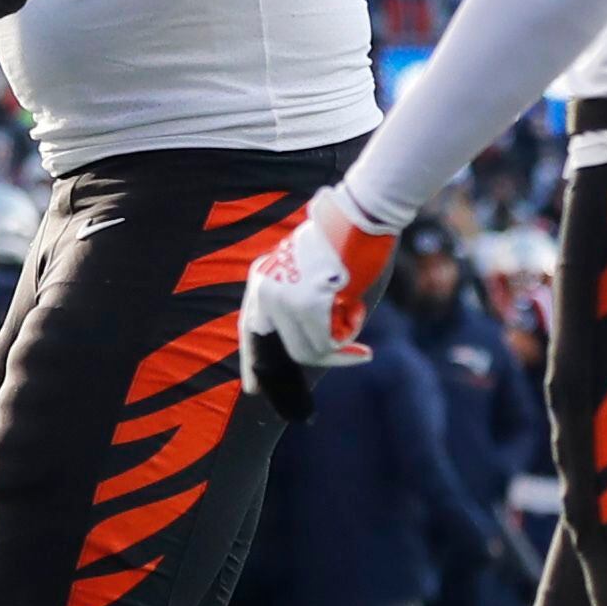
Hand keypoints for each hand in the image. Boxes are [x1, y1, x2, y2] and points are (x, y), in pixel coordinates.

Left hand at [236, 186, 398, 419]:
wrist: (356, 215)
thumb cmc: (342, 239)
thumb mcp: (308, 269)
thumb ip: (300, 300)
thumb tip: (312, 342)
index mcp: (261, 280)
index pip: (249, 331)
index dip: (252, 363)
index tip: (253, 390)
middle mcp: (265, 292)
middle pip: (286, 350)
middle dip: (323, 357)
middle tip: (358, 354)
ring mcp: (283, 300)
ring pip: (310, 351)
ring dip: (341, 344)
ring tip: (356, 315)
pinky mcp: (307, 305)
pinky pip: (330, 342)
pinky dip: (350, 335)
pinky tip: (356, 308)